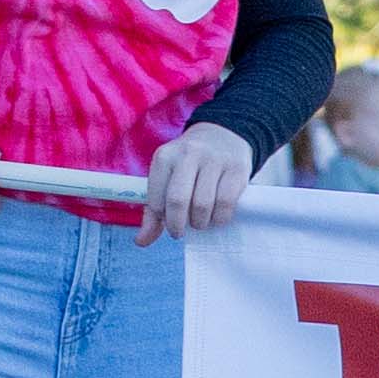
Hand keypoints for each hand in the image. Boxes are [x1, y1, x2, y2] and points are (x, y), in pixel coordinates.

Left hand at [140, 122, 256, 238]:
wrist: (224, 135)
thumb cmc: (190, 166)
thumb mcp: (167, 179)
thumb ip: (153, 211)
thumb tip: (141, 241)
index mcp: (164, 157)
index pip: (156, 199)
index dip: (162, 219)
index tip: (170, 225)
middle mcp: (188, 154)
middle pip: (177, 200)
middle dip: (177, 224)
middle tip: (181, 232)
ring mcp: (214, 159)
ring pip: (202, 204)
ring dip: (200, 222)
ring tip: (200, 222)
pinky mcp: (236, 168)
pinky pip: (226, 202)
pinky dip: (220, 217)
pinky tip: (217, 217)